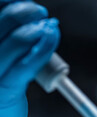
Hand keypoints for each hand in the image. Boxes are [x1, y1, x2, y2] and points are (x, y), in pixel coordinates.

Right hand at [0, 0, 59, 116]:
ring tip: (48, 24)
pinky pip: (29, 62)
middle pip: (1, 23)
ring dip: (37, 27)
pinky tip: (52, 36)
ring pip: (16, 40)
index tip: (18, 1)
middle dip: (23, 11)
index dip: (5, 4)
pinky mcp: (5, 89)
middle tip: (38, 11)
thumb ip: (5, 39)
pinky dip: (45, 46)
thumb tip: (22, 13)